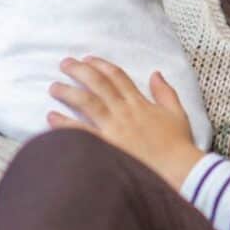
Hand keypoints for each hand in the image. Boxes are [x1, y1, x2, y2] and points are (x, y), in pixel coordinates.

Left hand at [48, 56, 203, 189]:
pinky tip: (51, 117)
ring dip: (68, 92)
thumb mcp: (177, 114)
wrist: (179, 170)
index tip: (88, 59)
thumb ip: (165, 92)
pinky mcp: (106, 146)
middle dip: (79, 70)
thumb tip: (156, 74)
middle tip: (64, 63)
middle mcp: (124, 112)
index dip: (101, 66)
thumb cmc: (179, 146)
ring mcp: (114, 128)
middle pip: (98, 84)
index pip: (117, 77)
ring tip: (54, 87)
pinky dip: (64, 124)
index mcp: (139, 103)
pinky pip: (81, 131)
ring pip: (86, 102)